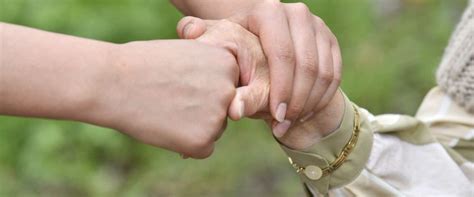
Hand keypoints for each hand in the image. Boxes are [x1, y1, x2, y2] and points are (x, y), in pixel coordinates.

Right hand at [97, 40, 237, 158]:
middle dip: (201, 109)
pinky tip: (165, 127)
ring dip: (194, 127)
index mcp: (228, 63)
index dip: (201, 87)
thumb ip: (212, 73)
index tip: (178, 81)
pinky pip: (202, 149)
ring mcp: (218, 117)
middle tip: (170, 98)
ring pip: (214, 130)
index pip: (227, 85)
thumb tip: (228, 99)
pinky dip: (185, 145)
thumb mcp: (188, 54)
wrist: (112, 82)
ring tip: (164, 109)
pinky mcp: (203, 141)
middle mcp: (229, 90)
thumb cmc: (144, 64)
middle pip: (224, 110)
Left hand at [177, 18, 344, 149]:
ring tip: (290, 124)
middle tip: (282, 125)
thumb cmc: (234, 46)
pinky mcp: (330, 41)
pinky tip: (304, 115)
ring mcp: (317, 27)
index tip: (274, 116)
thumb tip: (189, 32)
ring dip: (309, 104)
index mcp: (268, 11)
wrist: (260, 42)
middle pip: (306, 65)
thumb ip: (202, 39)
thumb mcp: (218, 43)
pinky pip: (333, 75)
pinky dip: (322, 99)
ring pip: (323, 73)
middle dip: (296, 102)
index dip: (280, 88)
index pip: (282, 53)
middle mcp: (297, 14)